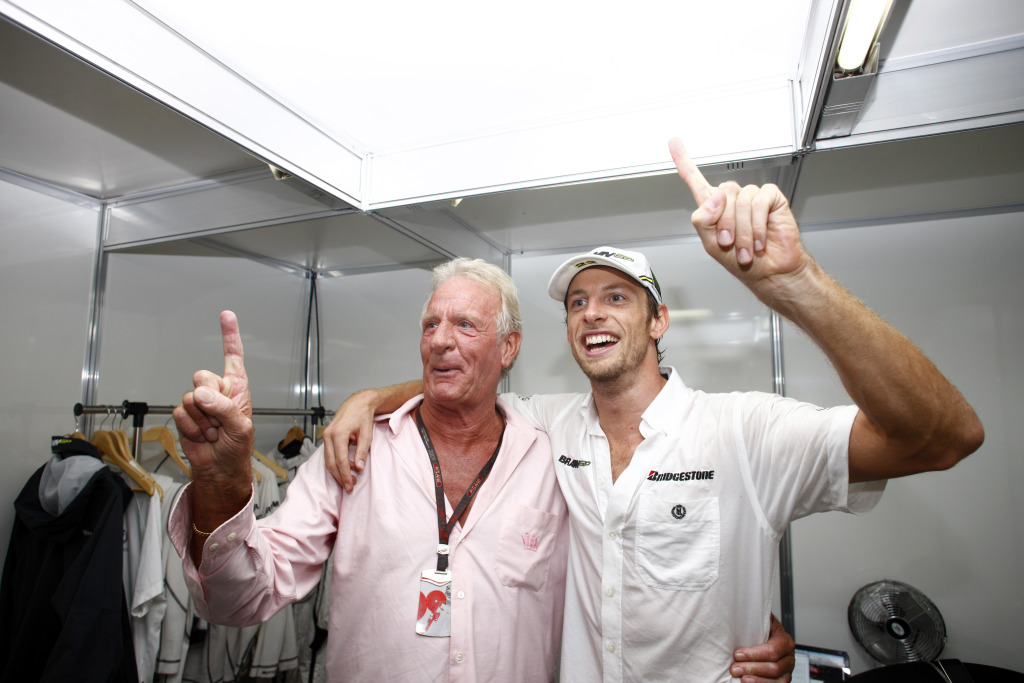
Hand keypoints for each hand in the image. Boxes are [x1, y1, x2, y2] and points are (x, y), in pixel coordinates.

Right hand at [173, 310, 253, 482]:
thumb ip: (224, 408)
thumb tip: (201, 394)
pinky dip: (192, 428)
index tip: (226, 315)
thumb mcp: (240, 427)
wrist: (219, 467)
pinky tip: (202, 436)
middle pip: (202, 376)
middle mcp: (217, 390)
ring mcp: (199, 402)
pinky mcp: (185, 414)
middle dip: (209, 399)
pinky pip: (180, 413)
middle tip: (219, 420)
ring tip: (214, 432)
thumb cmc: (237, 447)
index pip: (233, 356)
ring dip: (202, 420)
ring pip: (190, 397)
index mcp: (237, 387)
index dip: (229, 335)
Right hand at [323, 391, 376, 492]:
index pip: (340, 460)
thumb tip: (358, 467)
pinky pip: (329, 454)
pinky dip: (336, 463)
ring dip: (338, 472)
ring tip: (350, 479)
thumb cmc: (362, 416)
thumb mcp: (367, 434)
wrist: (358, 403)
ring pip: (328, 460)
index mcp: (338, 434)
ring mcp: (326, 435)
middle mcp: (328, 435)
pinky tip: (346, 468)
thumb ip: (362, 452)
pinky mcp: (327, 436)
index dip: (345, 475)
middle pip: (331, 463)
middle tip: (350, 487)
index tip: (351, 485)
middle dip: (340, 477)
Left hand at [669, 138, 807, 294]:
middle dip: (725, 223)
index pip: (695, 179)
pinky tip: (760, 239)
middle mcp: (731, 199)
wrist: (768, 271)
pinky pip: (760, 201)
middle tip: (730, 243)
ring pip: (742, 200)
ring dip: (743, 230)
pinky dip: (758, 224)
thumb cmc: (739, 261)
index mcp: (713, 208)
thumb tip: (715, 196)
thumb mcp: (711, 243)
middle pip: (722, 193)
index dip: (683, 161)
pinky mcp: (771, 198)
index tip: (674, 141)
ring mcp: (751, 196)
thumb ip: (704, 219)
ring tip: (746, 248)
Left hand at [731, 614, 794, 682]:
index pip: (772, 651)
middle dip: (752, 668)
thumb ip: (755, 617)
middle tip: (735, 669)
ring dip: (757, 680)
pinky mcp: (783, 681)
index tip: (737, 654)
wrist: (768, 640)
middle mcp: (789, 657)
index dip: (754, 654)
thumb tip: (740, 607)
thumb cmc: (762, 631)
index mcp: (785, 640)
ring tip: (741, 679)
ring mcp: (787, 671)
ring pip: (776, 680)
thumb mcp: (762, 620)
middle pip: (774, 668)